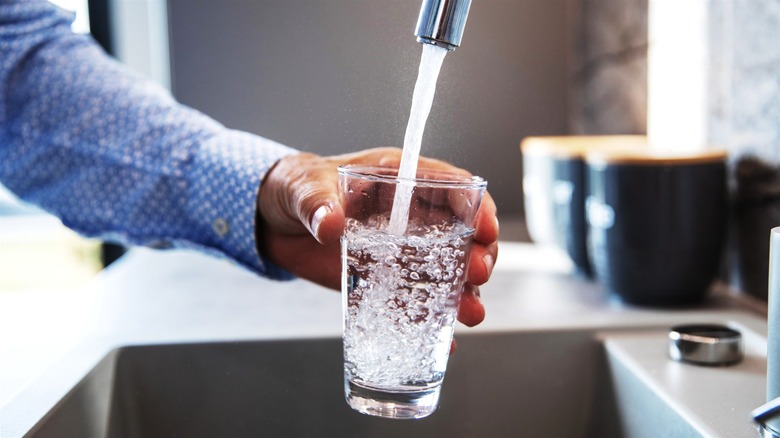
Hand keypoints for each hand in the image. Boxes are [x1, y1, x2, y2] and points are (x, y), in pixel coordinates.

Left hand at [256, 147, 498, 326]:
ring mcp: (399, 250)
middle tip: (478, 274)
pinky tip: (444, 341)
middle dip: (477, 254)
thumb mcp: (302, 187)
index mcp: (397, 180)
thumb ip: (316, 203)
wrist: (272, 222)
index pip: (450, 187)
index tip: (485, 228)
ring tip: (470, 314)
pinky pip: (413, 299)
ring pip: (445, 270)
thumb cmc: (294, 188)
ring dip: (463, 292)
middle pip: (459, 233)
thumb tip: (330, 223)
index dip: (475, 205)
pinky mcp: (383, 279)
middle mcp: (408, 216)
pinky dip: (429, 319)